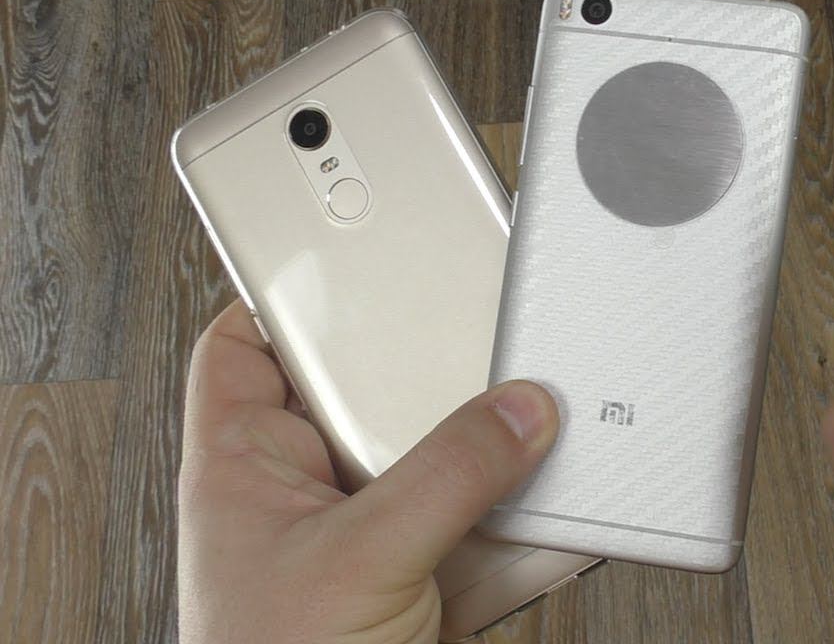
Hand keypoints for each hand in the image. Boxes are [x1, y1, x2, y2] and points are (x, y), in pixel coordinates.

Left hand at [176, 301, 558, 642]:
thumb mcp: (361, 561)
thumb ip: (448, 475)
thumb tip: (520, 412)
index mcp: (248, 473)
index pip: (245, 352)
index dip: (288, 299)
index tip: (352, 260)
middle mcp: (309, 501)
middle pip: (371, 402)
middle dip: (435, 378)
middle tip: (491, 340)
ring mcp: (374, 547)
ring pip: (443, 470)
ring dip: (500, 460)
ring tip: (550, 422)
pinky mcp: (428, 590)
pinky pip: (487, 535)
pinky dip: (534, 529)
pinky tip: (573, 510)